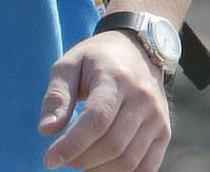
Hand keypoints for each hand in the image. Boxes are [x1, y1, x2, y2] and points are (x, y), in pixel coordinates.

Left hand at [36, 29, 170, 170]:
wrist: (138, 50)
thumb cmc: (96, 59)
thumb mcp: (69, 65)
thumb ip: (57, 96)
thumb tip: (46, 130)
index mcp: (116, 78)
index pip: (97, 120)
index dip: (71, 145)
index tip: (49, 159)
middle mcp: (142, 98)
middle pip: (112, 144)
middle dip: (81, 159)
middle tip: (64, 158)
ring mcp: (157, 117)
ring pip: (128, 160)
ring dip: (98, 170)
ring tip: (80, 160)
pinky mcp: (164, 132)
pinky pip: (146, 168)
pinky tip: (102, 167)